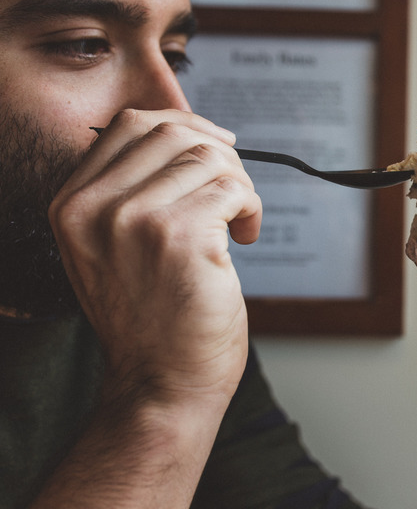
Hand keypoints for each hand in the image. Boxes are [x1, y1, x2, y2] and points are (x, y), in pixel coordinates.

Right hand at [48, 109, 261, 405]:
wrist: (161, 384)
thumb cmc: (153, 318)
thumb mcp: (112, 248)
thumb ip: (131, 191)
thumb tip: (190, 135)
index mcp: (72, 204)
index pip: (130, 124)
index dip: (185, 126)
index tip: (217, 147)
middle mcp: (94, 208)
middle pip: (174, 133)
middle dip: (219, 154)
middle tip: (234, 194)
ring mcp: (134, 221)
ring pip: (209, 157)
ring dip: (240, 185)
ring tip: (240, 222)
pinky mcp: (179, 239)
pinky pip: (233, 189)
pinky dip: (251, 208)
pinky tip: (246, 237)